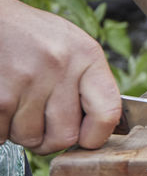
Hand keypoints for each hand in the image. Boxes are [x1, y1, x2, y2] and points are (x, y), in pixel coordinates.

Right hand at [0, 0, 119, 153]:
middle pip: (65, 136)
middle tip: (39, 127)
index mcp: (86, 55)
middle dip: (49, 140)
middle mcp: (60, 66)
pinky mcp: (0, 94)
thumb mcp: (70, 46)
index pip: (108, 112)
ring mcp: (27, 79)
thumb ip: (87, 82)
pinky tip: (2, 106)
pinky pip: (1, 133)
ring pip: (30, 137)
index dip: (96, 136)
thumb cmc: (31, 36)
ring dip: (20, 133)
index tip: (86, 139)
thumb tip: (98, 128)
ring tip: (17, 108)